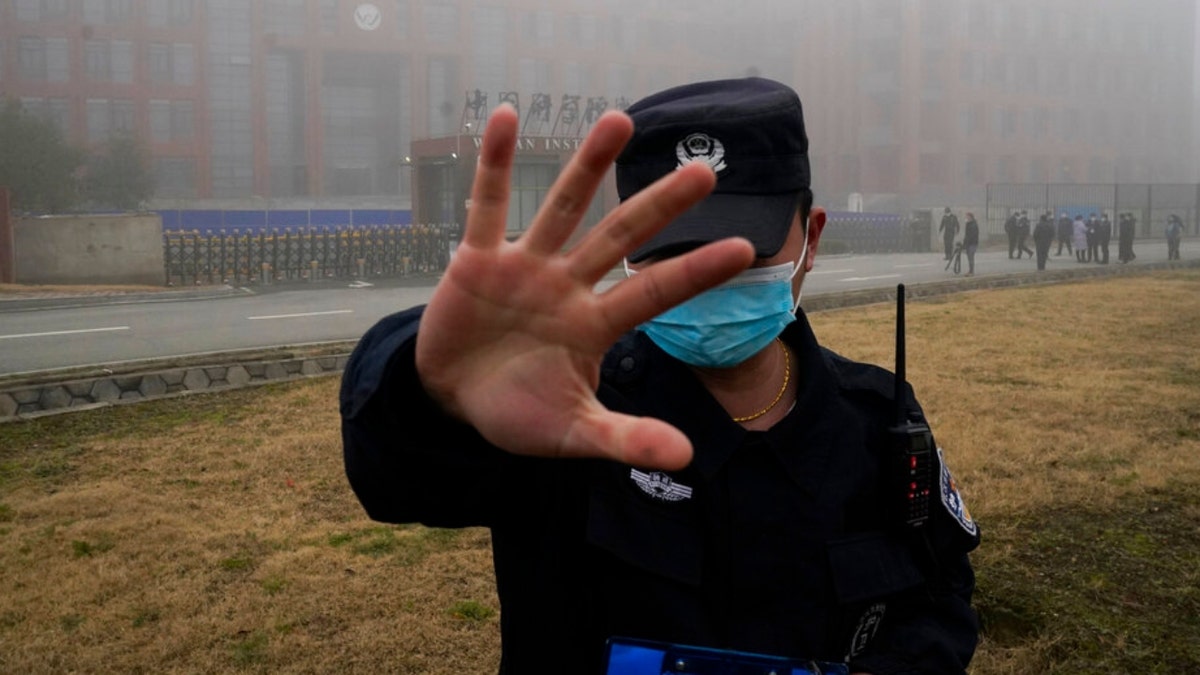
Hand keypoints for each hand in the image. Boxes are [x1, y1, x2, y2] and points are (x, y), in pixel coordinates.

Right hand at [415, 105, 754, 469]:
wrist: (451, 401)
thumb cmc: (516, 413)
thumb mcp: (571, 433)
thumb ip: (624, 439)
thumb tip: (687, 458)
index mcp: (594, 326)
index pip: (654, 294)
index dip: (694, 271)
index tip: (743, 248)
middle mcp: (568, 286)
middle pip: (621, 237)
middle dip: (661, 206)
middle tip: (706, 172)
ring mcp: (525, 267)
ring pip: (561, 207)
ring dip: (589, 166)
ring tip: (620, 120)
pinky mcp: (478, 259)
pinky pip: (486, 204)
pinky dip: (492, 163)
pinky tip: (503, 116)